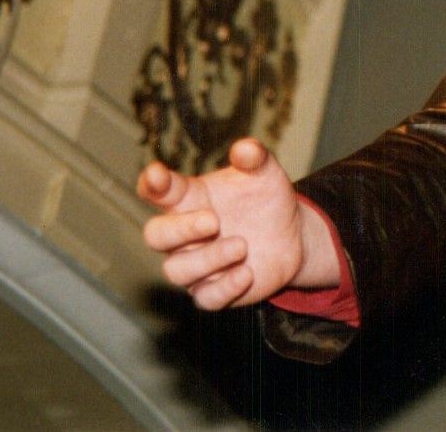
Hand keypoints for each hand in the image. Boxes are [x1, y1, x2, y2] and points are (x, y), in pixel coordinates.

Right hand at [137, 138, 337, 309]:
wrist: (293, 234)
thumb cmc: (266, 199)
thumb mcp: (265, 173)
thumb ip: (255, 158)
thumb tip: (246, 147)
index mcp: (190, 199)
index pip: (158, 191)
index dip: (153, 184)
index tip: (157, 175)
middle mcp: (184, 235)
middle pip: (155, 235)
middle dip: (180, 230)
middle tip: (214, 221)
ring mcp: (197, 265)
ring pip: (177, 270)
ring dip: (209, 259)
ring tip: (243, 245)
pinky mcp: (214, 291)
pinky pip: (206, 298)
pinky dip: (224, 287)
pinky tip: (246, 273)